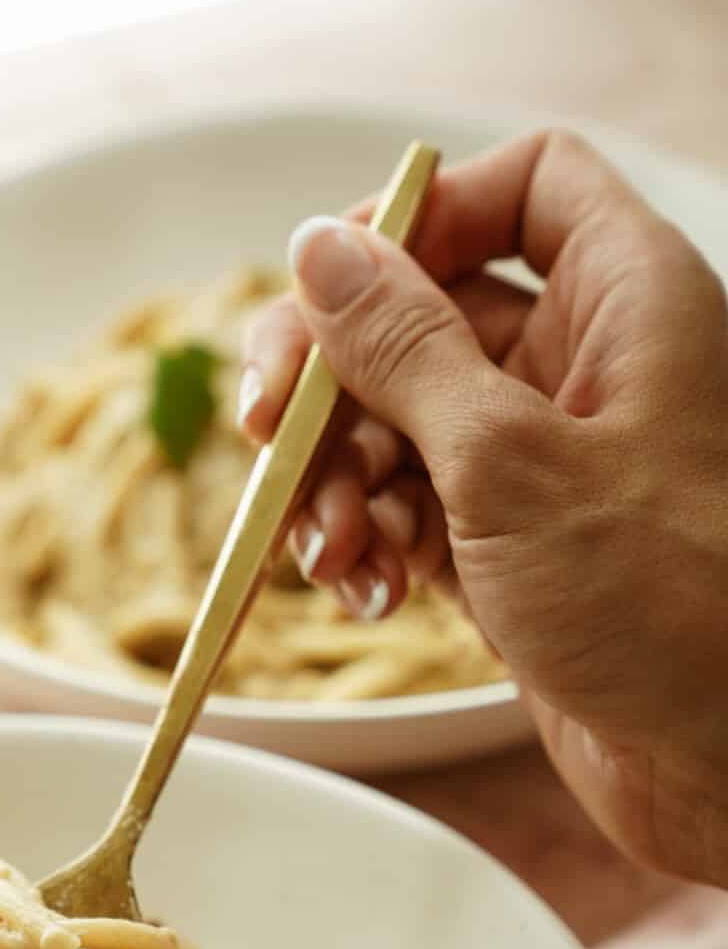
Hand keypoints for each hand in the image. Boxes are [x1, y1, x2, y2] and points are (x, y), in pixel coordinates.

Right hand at [239, 130, 727, 891]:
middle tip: (267, 435)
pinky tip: (367, 590)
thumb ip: (405, 350)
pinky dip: (373, 542)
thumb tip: (320, 250)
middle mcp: (586, 366)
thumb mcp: (507, 459)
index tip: (335, 287)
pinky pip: (412, 511)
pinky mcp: (513, 550)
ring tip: (330, 553)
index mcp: (624, 299)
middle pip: (425, 314)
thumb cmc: (662, 599)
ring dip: (338, 481)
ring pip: (402, 424)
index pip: (522, 186)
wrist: (724, 762)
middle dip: (333, 378)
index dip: (422, 216)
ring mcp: (546, 463)